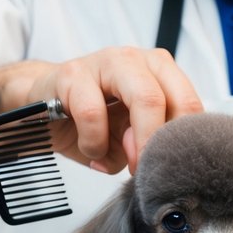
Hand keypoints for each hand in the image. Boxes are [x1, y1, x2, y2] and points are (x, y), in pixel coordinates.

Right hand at [0, 48, 203, 173]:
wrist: (42, 110)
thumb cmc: (94, 122)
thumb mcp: (130, 138)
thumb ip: (151, 144)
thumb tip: (157, 158)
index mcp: (160, 72)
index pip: (190, 104)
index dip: (182, 143)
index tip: (169, 170)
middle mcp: (138, 60)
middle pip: (171, 100)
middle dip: (162, 144)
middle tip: (147, 171)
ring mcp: (107, 61)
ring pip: (144, 98)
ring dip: (134, 143)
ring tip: (115, 159)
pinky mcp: (73, 73)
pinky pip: (94, 113)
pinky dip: (94, 143)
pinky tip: (90, 150)